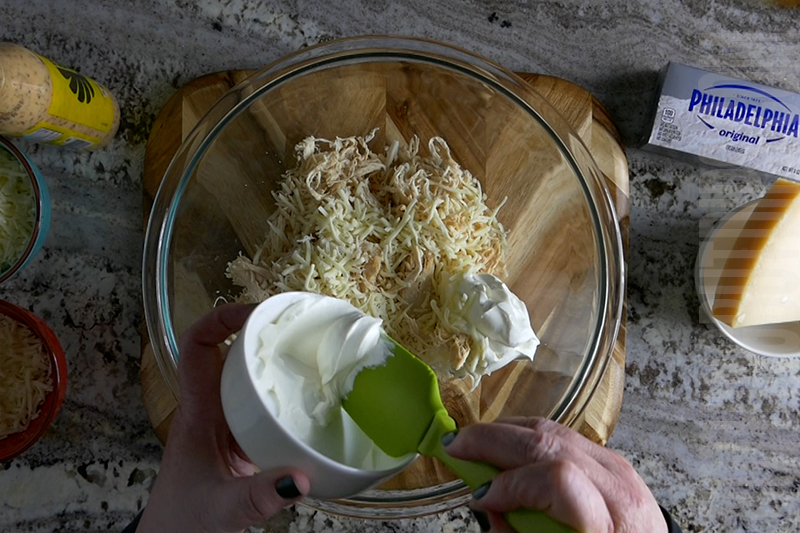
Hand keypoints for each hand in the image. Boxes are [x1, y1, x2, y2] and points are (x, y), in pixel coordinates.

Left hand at [137, 304, 309, 532]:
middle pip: (229, 352)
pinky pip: (262, 401)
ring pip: (246, 375)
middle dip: (259, 330)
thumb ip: (259, 497)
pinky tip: (312, 394)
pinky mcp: (243, 437)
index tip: (255, 313)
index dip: (219, 320)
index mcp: (197, 412)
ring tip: (311, 348)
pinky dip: (284, 391)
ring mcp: (227, 422)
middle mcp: (211, 409)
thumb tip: (301, 478)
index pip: (196, 348)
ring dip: (273, 358)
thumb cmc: (182, 521)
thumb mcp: (222, 510)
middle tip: (296, 324)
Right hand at [443, 418, 666, 532]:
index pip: (556, 481)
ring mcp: (617, 467)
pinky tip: (501, 442)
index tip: (481, 499)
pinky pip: (561, 434)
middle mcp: (618, 489)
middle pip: (548, 444)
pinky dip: (525, 433)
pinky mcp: (610, 458)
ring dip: (504, 431)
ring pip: (552, 430)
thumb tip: (488, 508)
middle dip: (492, 440)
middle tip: (454, 446)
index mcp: (609, 525)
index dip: (510, 484)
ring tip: (471, 442)